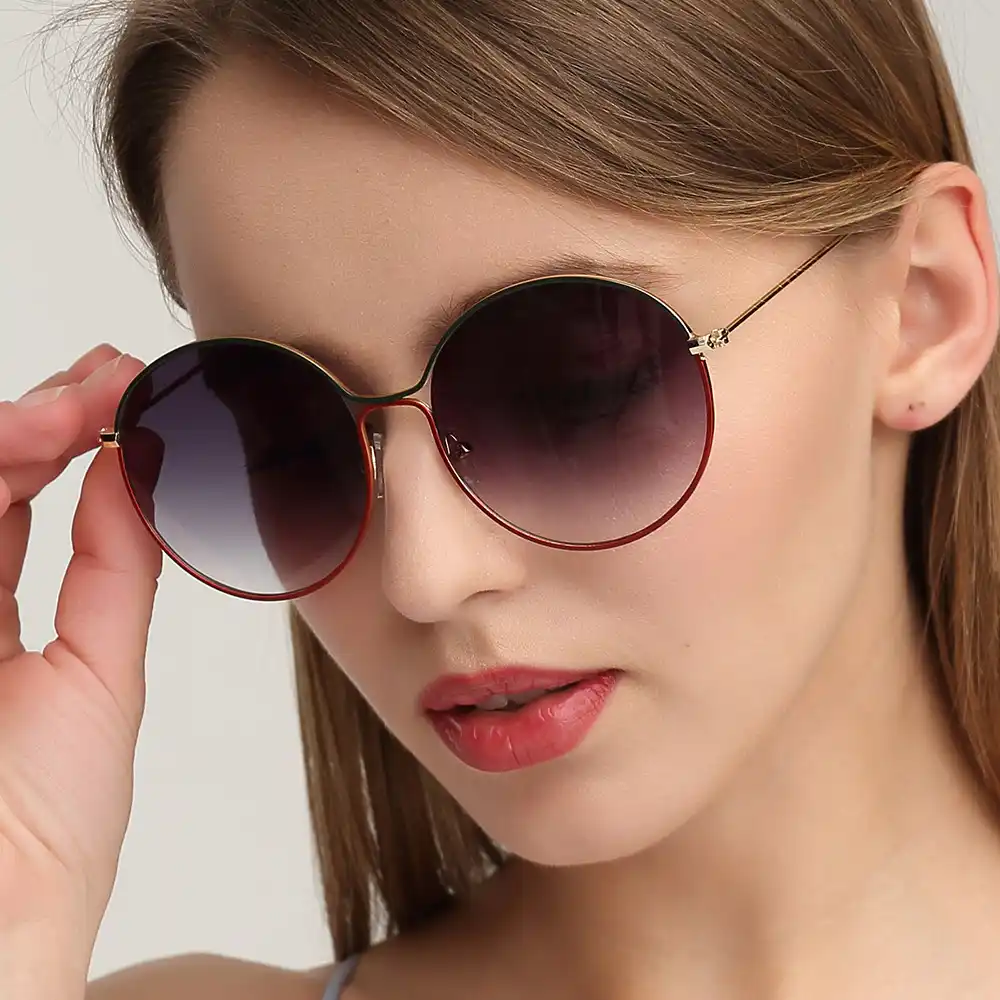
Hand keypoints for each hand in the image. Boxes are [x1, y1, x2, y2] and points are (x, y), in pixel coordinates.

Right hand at [0, 344, 160, 944]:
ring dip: (4, 437)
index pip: (9, 504)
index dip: (58, 439)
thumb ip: (113, 569)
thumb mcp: (99, 675)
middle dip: (34, 416)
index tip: (115, 390)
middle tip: (103, 377)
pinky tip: (23, 443)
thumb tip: (135, 472)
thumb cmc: (46, 830)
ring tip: (73, 407)